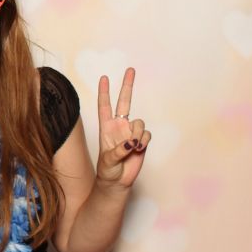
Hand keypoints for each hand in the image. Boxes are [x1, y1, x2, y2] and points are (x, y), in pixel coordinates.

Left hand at [95, 67, 150, 188]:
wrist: (117, 181)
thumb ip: (118, 150)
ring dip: (138, 134)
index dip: (104, 92)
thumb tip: (131, 142)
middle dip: (127, 86)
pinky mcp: (142, 140)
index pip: (104, 106)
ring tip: (132, 147)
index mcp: (106, 128)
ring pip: (140, 122)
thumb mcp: (108, 161)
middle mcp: (119, 127)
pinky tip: (138, 149)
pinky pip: (147, 134)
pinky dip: (144, 142)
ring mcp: (131, 133)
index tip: (104, 78)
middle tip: (130, 70)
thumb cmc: (107, 170)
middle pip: (124, 102)